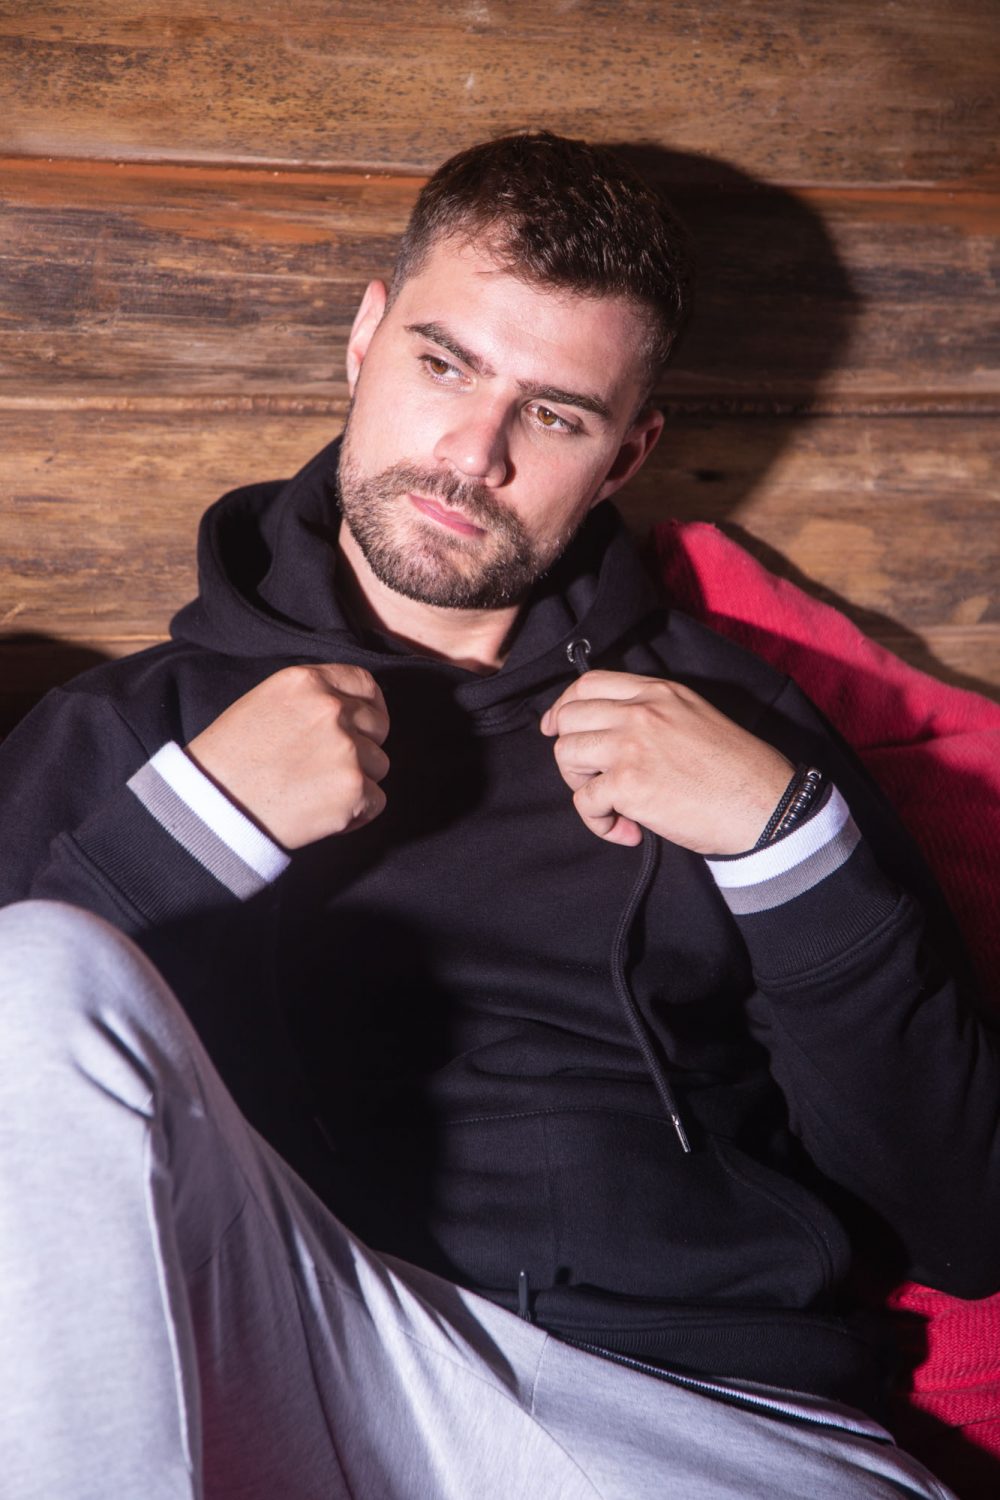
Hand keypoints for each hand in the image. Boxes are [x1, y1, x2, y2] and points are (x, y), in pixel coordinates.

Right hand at [186, 664, 389, 848]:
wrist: (210, 807)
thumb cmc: (229, 759)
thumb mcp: (264, 703)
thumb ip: (310, 700)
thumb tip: (351, 711)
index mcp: (306, 682)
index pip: (364, 683)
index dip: (369, 706)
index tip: (362, 725)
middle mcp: (331, 710)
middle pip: (378, 726)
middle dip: (363, 746)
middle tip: (328, 767)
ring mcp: (346, 750)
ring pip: (379, 765)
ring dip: (357, 781)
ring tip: (315, 792)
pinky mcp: (353, 790)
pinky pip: (376, 801)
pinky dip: (356, 812)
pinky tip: (321, 812)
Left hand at [540, 671, 792, 854]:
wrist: (765, 806)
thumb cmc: (738, 770)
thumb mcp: (695, 717)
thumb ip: (655, 714)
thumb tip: (612, 732)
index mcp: (658, 692)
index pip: (588, 683)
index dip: (564, 707)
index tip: (557, 728)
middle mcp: (640, 711)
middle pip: (569, 719)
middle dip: (570, 753)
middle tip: (590, 780)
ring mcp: (631, 745)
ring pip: (566, 755)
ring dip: (580, 787)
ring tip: (612, 806)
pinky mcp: (628, 784)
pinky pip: (585, 802)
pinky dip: (600, 823)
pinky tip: (629, 832)